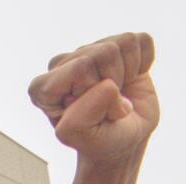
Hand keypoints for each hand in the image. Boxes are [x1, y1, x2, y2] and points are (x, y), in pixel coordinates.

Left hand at [28, 33, 156, 166]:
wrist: (122, 138)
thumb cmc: (99, 139)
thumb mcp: (84, 139)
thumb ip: (82, 118)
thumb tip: (107, 86)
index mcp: (42, 87)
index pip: (81, 67)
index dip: (96, 91)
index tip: (91, 113)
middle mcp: (60, 63)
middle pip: (105, 52)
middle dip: (114, 83)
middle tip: (107, 105)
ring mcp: (88, 50)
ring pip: (123, 43)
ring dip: (128, 74)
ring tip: (116, 93)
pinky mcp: (115, 43)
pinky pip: (142, 41)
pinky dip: (143, 64)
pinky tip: (128, 80)